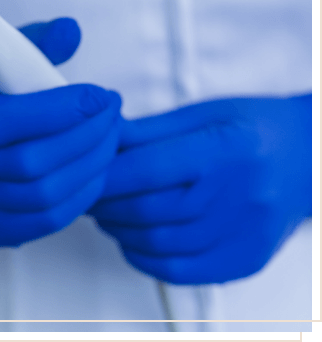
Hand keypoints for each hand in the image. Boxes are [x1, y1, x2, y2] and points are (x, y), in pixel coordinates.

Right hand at [0, 18, 121, 246]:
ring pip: (44, 196)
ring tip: (110, 139)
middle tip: (113, 114)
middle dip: (87, 136)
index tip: (101, 95)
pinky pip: (44, 222)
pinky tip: (94, 171)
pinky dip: (80, 197)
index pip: (7, 120)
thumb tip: (72, 30)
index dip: (62, 109)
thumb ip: (32, 43)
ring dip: (90, 167)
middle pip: (32, 163)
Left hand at [89, 95, 311, 283]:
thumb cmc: (253, 128)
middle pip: (147, 210)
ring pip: (158, 244)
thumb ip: (149, 130)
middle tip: (89, 195)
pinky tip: (133, 241)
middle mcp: (236, 195)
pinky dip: (145, 259)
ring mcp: (243, 234)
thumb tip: (103, 138)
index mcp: (223, 149)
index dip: (105, 175)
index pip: (146, 169)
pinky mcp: (245, 260)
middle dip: (105, 205)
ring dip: (119, 231)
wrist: (309, 159)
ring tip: (107, 215)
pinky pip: (181, 272)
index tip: (86, 174)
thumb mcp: (203, 113)